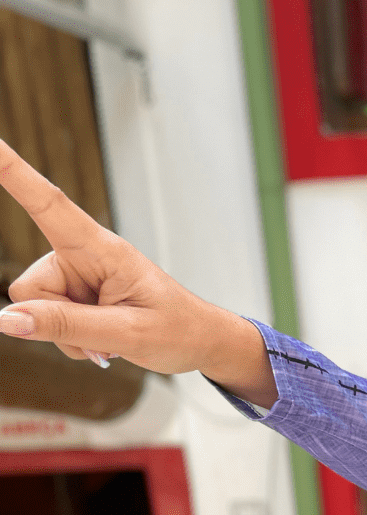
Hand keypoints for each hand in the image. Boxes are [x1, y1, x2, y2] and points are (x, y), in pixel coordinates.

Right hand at [0, 139, 277, 405]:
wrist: (200, 343)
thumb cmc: (178, 329)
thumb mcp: (127, 334)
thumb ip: (66, 326)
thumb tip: (7, 320)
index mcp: (103, 249)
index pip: (50, 204)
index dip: (12, 171)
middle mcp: (83, 256)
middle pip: (31, 289)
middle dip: (55, 321)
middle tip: (105, 337)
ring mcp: (76, 277)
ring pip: (36, 311)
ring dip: (66, 335)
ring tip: (110, 339)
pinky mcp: (75, 297)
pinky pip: (47, 323)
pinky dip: (71, 340)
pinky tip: (103, 341)